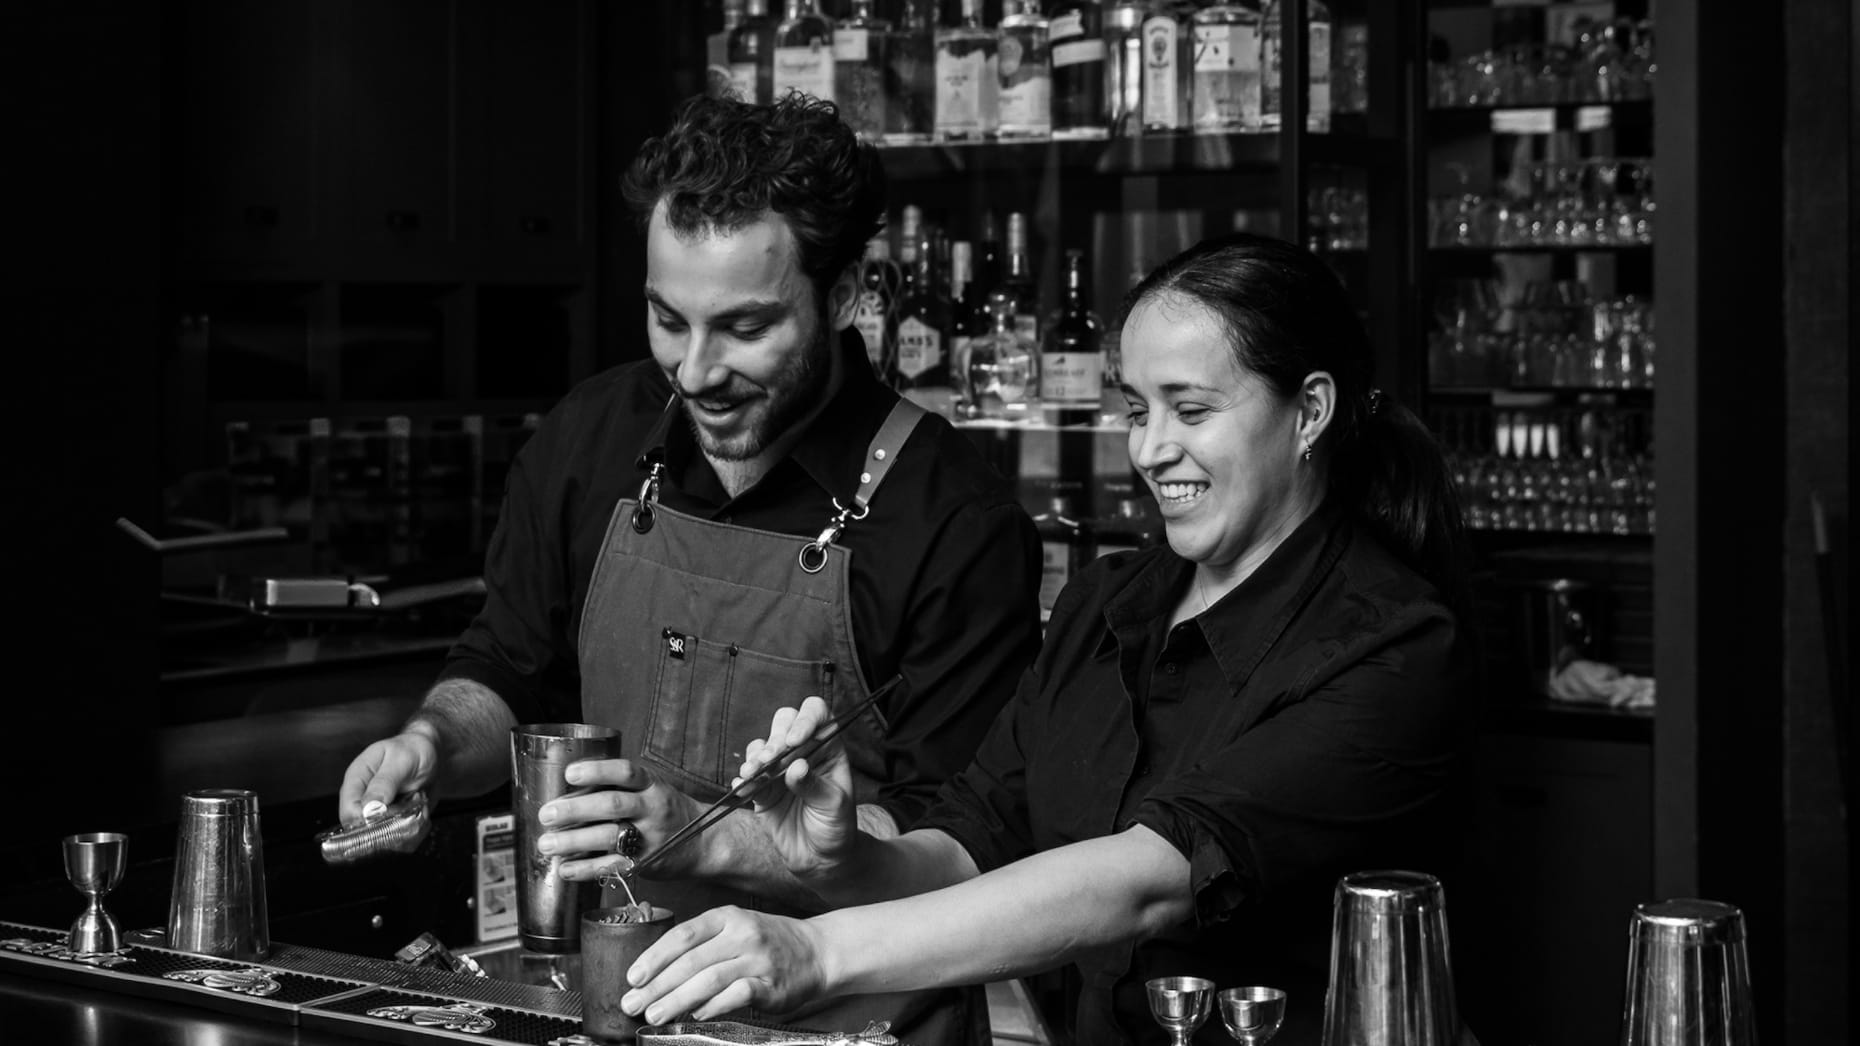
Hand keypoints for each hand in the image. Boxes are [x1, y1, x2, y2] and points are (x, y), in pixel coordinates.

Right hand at [338, 731, 438, 831]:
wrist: (431, 753)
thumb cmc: (413, 750)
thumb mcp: (401, 760)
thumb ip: (385, 782)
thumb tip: (369, 807)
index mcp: (356, 780)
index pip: (348, 811)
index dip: (366, 821)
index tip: (388, 816)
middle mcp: (363, 800)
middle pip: (364, 832)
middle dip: (391, 827)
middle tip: (412, 807)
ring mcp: (378, 814)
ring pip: (385, 840)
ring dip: (407, 829)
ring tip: (419, 806)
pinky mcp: (393, 823)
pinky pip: (401, 841)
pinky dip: (416, 832)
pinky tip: (422, 814)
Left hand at [536, 759, 706, 881]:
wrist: (702, 842)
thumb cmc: (665, 811)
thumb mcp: (650, 789)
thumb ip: (618, 788)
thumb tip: (568, 793)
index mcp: (651, 785)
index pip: (625, 772)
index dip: (597, 771)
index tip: (569, 774)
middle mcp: (651, 808)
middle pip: (612, 805)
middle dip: (575, 809)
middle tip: (547, 814)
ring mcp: (649, 837)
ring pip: (608, 837)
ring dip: (573, 841)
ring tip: (547, 844)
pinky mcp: (644, 863)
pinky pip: (611, 866)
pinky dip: (585, 869)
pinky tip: (564, 868)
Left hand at [621, 905, 827, 1024]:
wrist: (818, 951)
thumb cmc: (769, 942)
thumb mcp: (735, 928)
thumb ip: (702, 946)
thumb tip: (659, 975)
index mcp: (727, 917)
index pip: (682, 935)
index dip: (654, 957)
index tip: (633, 977)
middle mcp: (742, 934)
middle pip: (690, 961)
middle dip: (657, 986)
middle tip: (634, 1003)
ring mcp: (758, 959)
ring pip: (709, 979)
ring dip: (677, 1000)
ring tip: (656, 1014)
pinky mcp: (772, 985)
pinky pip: (737, 995)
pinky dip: (713, 1007)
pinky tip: (696, 1015)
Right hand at [736, 698, 857, 881]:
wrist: (819, 859)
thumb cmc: (836, 828)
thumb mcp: (834, 807)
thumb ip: (815, 786)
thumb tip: (796, 766)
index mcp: (828, 749)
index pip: (818, 716)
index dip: (806, 719)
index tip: (794, 741)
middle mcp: (802, 753)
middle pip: (784, 722)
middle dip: (774, 737)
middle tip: (770, 759)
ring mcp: (779, 769)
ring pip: (761, 746)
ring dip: (755, 757)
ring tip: (753, 774)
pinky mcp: (762, 789)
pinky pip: (746, 776)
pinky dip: (742, 780)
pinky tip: (743, 788)